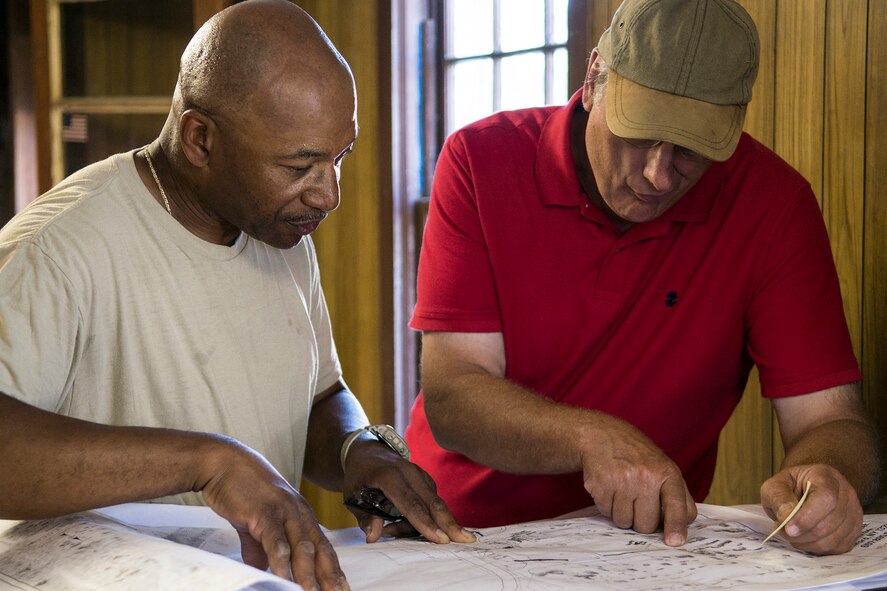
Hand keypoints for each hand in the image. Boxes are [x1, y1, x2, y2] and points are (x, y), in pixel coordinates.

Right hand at [198, 437, 347, 590]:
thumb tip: (263, 570)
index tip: (342, 590)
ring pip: (302, 548)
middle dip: (330, 577)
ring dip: (308, 575)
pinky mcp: (264, 512)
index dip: (334, 571)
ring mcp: (284, 512)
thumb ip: (262, 548)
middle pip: (320, 551)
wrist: (224, 463)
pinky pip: (275, 541)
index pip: (324, 548)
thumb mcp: (258, 522)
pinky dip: (280, 562)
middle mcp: (299, 514)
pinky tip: (283, 579)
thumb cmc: (243, 489)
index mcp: (302, 516)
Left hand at [342, 439, 475, 544]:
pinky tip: (404, 524)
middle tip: (465, 540)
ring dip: (425, 524)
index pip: (411, 504)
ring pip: (433, 504)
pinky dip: (425, 517)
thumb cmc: (359, 476)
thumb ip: (364, 517)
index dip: (425, 523)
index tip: (441, 539)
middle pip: (432, 502)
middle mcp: (409, 473)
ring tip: (392, 530)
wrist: (368, 451)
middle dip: (448, 524)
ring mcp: (420, 474)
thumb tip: (373, 537)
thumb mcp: (352, 496)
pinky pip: (431, 501)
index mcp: (389, 476)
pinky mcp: (426, 479)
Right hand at [579, 414, 696, 545]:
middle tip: (637, 503)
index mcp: (666, 472)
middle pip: (646, 524)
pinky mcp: (600, 484)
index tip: (674, 542)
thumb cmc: (636, 455)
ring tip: (622, 493)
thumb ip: (678, 496)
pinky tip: (609, 488)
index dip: (675, 526)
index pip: (676, 505)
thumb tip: (682, 526)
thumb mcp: (663, 467)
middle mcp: (645, 476)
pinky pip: (606, 513)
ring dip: (622, 514)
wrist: (602, 435)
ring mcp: (621, 480)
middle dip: (641, 520)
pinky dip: (607, 506)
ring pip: (624, 522)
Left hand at [760, 464, 862, 553]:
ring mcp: (854, 512)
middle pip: (831, 522)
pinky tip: (805, 540)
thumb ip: (779, 499)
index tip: (788, 529)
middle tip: (783, 531)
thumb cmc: (789, 487)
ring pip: (835, 538)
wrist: (804, 490)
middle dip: (803, 534)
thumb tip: (787, 518)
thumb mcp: (774, 486)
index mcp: (825, 476)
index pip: (825, 499)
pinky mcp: (854, 529)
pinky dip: (819, 549)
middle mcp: (846, 493)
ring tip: (792, 535)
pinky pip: (839, 547)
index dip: (807, 518)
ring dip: (809, 543)